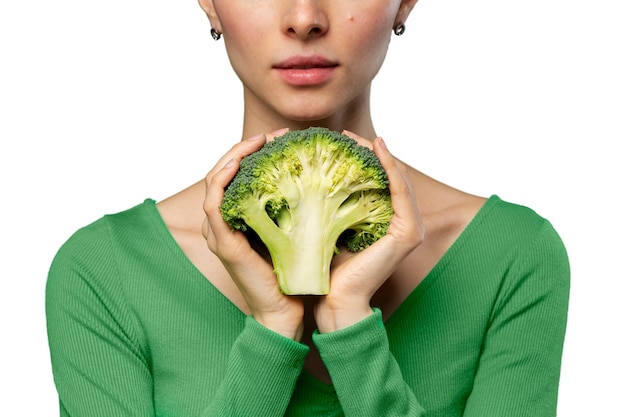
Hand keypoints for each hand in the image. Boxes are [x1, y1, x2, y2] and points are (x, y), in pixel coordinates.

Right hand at [202, 130, 303, 339]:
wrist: (284, 310)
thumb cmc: (290, 272)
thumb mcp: (291, 229)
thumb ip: (291, 206)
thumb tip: (315, 180)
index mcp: (237, 218)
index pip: (236, 175)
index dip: (251, 152)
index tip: (279, 138)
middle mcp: (222, 222)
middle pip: (223, 172)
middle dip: (245, 148)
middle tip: (274, 135)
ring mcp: (219, 232)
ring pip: (214, 182)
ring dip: (234, 156)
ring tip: (259, 141)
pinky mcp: (223, 243)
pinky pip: (213, 204)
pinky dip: (221, 180)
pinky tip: (236, 164)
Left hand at [314, 132, 423, 332]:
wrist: (333, 300)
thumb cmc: (327, 268)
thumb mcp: (330, 226)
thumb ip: (333, 204)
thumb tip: (313, 176)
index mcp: (388, 222)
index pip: (380, 181)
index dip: (363, 158)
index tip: (338, 141)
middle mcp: (404, 223)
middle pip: (390, 176)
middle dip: (368, 152)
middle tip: (343, 134)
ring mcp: (410, 227)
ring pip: (397, 177)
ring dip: (377, 154)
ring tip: (354, 137)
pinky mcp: (408, 232)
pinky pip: (400, 189)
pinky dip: (390, 165)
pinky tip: (376, 147)